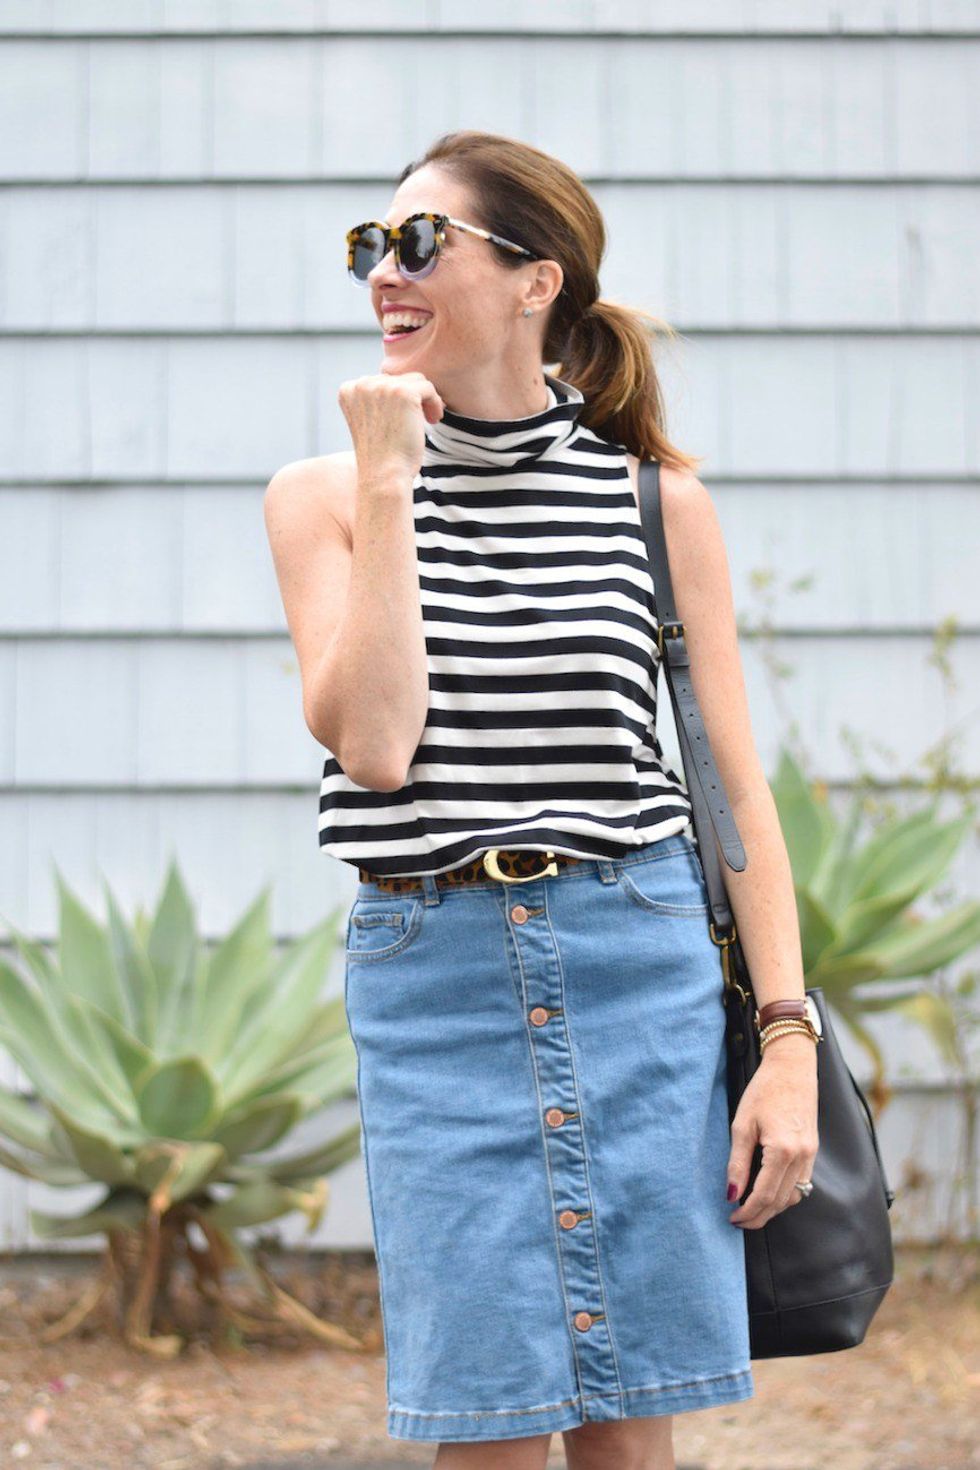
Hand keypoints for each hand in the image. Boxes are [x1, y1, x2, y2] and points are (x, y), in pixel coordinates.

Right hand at [338, 370, 445, 483]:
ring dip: (425, 399)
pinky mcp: (403, 393)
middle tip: (419, 421)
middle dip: (413, 398)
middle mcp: (361, 384)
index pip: (382, 381)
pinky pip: (428, 387)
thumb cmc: (381, 455)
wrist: (384, 476)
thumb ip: (377, 398)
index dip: (398, 398)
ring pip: (416, 380)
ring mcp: (381, 387)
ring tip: (427, 420)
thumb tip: (402, 380)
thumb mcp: (370, 421)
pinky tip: (433, 420)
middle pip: (399, 378)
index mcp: (349, 390)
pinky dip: (435, 403)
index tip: (403, 417)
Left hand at [726, 1035, 818, 1229]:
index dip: (747, 1212)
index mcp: (783, 1151)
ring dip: (772, 1209)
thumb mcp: (742, 1124)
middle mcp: (802, 1157)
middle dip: (759, 1217)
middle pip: (780, 1202)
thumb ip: (737, 1162)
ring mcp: (811, 1155)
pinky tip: (768, 1193)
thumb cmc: (763, 1091)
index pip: (764, 1196)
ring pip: (794, 1197)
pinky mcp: (813, 1151)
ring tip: (751, 1210)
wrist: (792, 1068)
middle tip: (738, 1221)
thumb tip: (731, 1194)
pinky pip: (801, 1184)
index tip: (732, 1218)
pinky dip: (784, 1195)